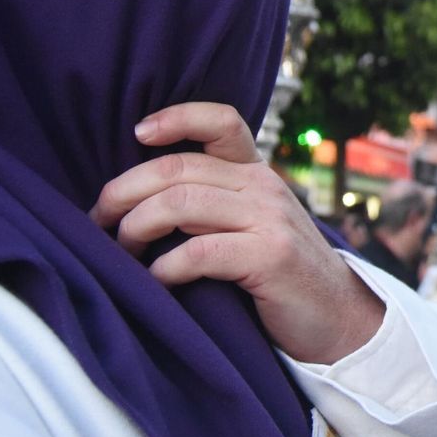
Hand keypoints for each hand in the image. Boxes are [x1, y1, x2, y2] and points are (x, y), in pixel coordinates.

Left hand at [90, 102, 383, 363]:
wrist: (338, 318)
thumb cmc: (278, 278)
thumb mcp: (253, 226)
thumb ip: (214, 205)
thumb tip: (136, 201)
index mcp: (257, 174)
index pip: (221, 121)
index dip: (176, 117)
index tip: (137, 133)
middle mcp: (264, 187)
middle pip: (178, 168)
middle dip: (124, 192)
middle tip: (99, 221)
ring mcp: (270, 219)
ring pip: (181, 204)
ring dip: (136, 229)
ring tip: (121, 253)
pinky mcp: (270, 256)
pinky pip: (199, 252)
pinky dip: (164, 268)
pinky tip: (155, 282)